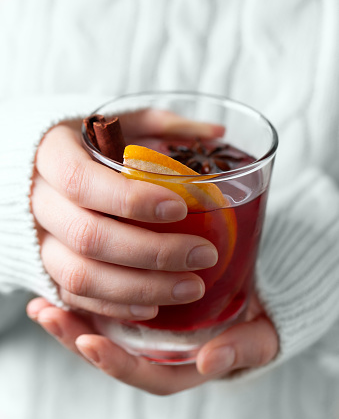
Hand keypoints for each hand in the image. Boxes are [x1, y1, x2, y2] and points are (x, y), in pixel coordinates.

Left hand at [27, 292, 278, 394]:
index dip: (118, 364)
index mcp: (184, 364)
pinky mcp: (143, 299)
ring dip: (71, 317)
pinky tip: (60, 282)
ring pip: (106, 327)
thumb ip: (243, 349)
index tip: (91, 343)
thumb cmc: (260, 318)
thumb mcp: (261, 335)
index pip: (147, 374)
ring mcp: (149, 325)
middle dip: (77, 338)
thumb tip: (211, 361)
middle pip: (114, 352)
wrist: (260, 292)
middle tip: (48, 315)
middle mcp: (159, 348)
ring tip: (41, 304)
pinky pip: (110, 303)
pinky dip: (85, 295)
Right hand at [31, 110, 223, 320]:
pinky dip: (115, 306)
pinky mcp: (46, 267)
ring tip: (191, 288)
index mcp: (52, 155)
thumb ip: (163, 126)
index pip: (83, 181)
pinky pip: (75, 297)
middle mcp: (39, 200)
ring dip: (140, 288)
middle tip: (204, 254)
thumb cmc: (86, 145)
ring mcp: (40, 239)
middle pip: (88, 236)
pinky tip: (153, 306)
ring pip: (80, 276)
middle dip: (152, 252)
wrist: (38, 171)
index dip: (130, 199)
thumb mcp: (118, 123)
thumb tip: (216, 131)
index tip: (180, 207)